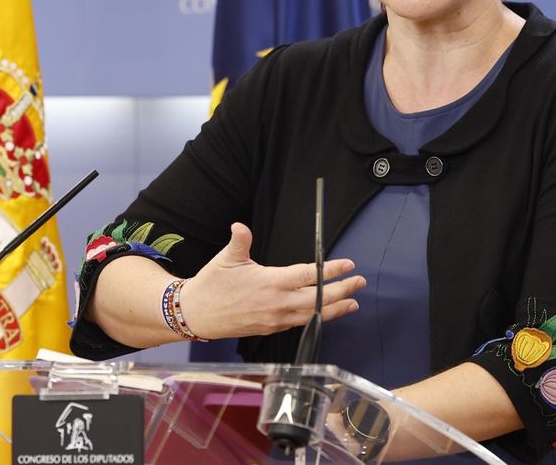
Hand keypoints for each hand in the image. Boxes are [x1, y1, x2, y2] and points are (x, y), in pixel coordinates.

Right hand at [178, 222, 364, 339]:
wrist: (196, 314)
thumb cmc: (211, 285)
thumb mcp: (225, 259)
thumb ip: (239, 241)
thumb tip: (241, 226)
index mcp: (269, 283)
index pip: (307, 275)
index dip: (330, 270)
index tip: (348, 264)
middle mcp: (276, 304)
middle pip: (317, 299)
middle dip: (342, 291)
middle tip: (360, 282)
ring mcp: (275, 319)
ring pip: (312, 315)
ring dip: (334, 309)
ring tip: (353, 303)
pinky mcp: (270, 329)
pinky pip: (299, 324)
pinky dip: (316, 318)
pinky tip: (325, 313)